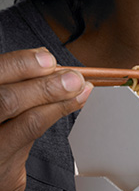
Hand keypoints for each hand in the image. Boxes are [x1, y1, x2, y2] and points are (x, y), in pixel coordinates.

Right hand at [0, 48, 92, 190]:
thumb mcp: (5, 111)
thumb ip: (21, 87)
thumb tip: (52, 65)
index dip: (20, 64)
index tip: (47, 58)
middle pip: (5, 95)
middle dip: (42, 81)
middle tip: (73, 76)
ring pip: (18, 112)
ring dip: (55, 96)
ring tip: (79, 87)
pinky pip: (30, 131)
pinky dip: (56, 112)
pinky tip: (74, 103)